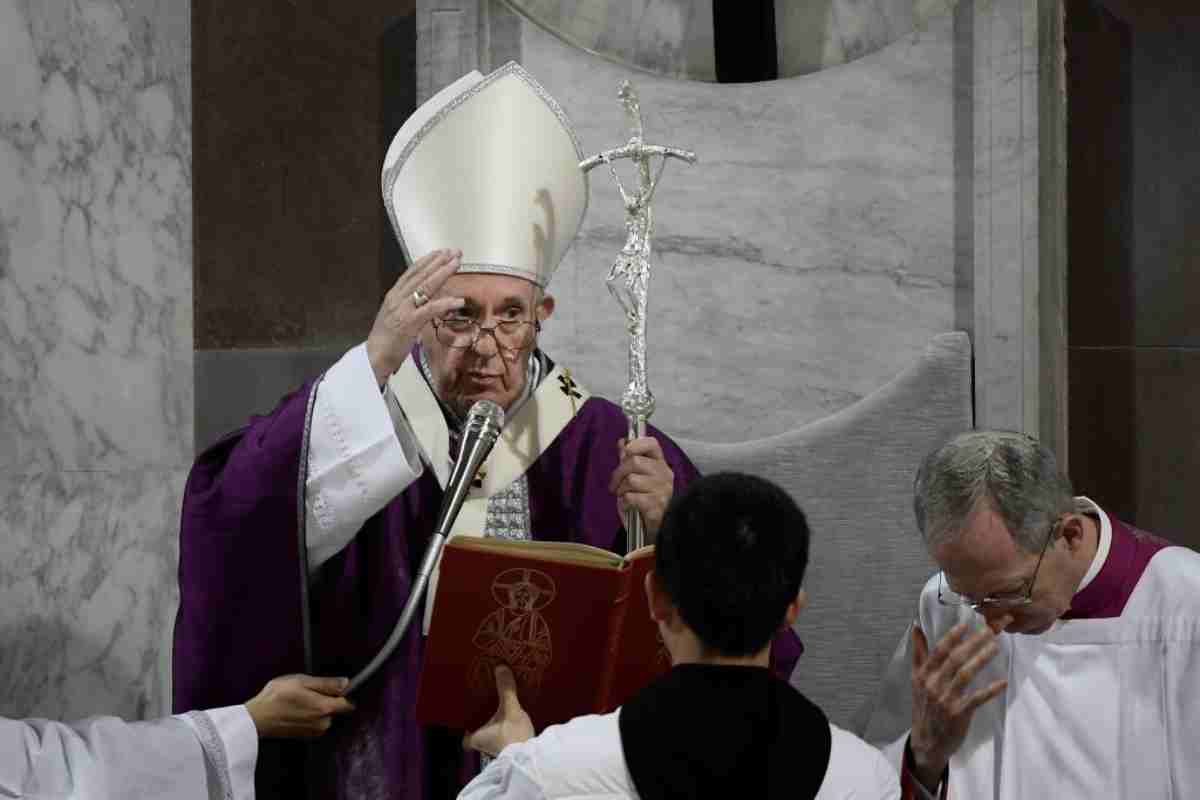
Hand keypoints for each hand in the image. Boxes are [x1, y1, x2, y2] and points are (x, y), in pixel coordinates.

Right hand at [245, 674, 354, 738]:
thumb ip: (327, 684)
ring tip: (298, 699)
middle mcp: (322, 723)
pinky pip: (314, 722)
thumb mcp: (302, 681)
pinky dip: (308, 715)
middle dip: (326, 699)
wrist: (257, 718)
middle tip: (307, 691)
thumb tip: (346, 683)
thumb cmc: (277, 697)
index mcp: (324, 708)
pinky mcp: (305, 735)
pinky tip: (294, 709)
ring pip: (324, 715)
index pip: (348, 703)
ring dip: (316, 707)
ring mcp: (313, 731)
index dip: (343, 693)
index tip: (334, 687)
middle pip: (335, 709)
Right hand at [366, 249, 466, 385]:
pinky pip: (430, 309)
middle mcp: (398, 298)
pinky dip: (445, 303)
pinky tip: (459, 300)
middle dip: (439, 262)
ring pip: (426, 287)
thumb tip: (428, 300)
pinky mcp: (410, 322)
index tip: (441, 252)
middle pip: (421, 275)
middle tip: (455, 252)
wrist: (374, 356)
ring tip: (457, 264)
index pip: (412, 272)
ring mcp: (403, 309)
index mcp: (394, 295)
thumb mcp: (397, 316)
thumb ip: (410, 306)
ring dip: (443, 273)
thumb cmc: (387, 339)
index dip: (428, 261)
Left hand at [462, 665, 533, 756]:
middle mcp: (485, 746)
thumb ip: (506, 689)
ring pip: (493, 735)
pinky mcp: (511, 749)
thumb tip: (500, 667)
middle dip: (483, 722)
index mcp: (477, 738)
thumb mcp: (510, 709)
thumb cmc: (513, 737)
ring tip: (501, 709)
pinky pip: (504, 736)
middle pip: (479, 733)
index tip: (468, 716)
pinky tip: (514, 719)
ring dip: (497, 725)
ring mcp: (498, 750)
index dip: (466, 728)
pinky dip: (507, 729)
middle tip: (487, 705)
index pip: (465, 738)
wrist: (532, 759)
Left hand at [609, 436, 674, 539]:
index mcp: (660, 464)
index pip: (652, 444)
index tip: (625, 451)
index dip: (636, 443)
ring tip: (624, 496)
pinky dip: (624, 503)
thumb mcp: (635, 476)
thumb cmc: (643, 500)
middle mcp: (664, 474)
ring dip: (621, 490)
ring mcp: (662, 490)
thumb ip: (629, 459)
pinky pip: (630, 497)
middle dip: (618, 473)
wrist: (652, 528)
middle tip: (615, 484)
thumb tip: (622, 442)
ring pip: (631, 480)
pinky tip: (629, 507)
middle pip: (635, 461)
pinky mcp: (656, 506)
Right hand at [909, 619, 1009, 789]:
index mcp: (923, 674)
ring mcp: (945, 699)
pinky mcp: (958, 714)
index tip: (966, 624)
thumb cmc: (924, 707)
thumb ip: (919, 653)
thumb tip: (916, 626)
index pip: (938, 651)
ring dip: (981, 659)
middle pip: (955, 658)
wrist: (927, 742)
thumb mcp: (917, 679)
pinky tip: (1003, 682)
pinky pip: (976, 699)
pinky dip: (990, 690)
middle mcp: (933, 684)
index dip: (952, 637)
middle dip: (973, 642)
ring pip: (965, 674)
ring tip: (996, 647)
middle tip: (990, 629)